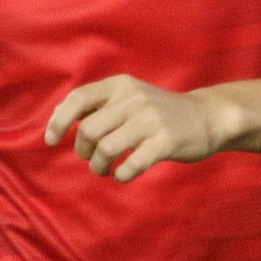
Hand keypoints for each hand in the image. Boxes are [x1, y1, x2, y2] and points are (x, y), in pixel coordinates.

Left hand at [45, 75, 238, 181]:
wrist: (209, 117)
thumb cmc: (161, 112)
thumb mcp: (131, 97)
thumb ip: (100, 105)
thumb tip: (59, 122)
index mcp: (121, 85)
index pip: (78, 98)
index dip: (59, 121)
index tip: (50, 140)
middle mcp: (134, 99)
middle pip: (89, 130)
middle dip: (83, 150)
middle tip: (92, 158)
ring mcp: (151, 120)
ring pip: (106, 149)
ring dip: (99, 166)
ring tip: (105, 169)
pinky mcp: (166, 142)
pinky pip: (131, 165)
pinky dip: (121, 175)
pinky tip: (123, 174)